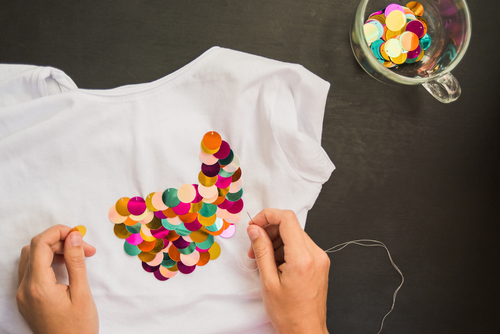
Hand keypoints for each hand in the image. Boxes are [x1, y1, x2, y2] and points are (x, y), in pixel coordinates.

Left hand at [16, 225, 98, 333]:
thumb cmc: (78, 327)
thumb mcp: (82, 293)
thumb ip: (76, 262)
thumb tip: (73, 236)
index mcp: (38, 286)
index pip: (40, 244)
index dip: (59, 232)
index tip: (79, 234)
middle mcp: (24, 288)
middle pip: (35, 248)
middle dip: (60, 241)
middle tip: (85, 248)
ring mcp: (22, 294)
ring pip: (31, 257)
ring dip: (53, 250)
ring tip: (77, 256)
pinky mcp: (26, 298)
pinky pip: (31, 270)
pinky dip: (47, 261)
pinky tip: (65, 266)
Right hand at [247, 209, 329, 333]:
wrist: (306, 331)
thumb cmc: (289, 314)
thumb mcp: (268, 281)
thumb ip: (262, 250)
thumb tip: (255, 230)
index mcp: (303, 258)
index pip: (287, 219)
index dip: (267, 216)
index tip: (254, 225)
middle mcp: (316, 254)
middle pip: (290, 225)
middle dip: (268, 231)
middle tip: (254, 247)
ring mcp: (320, 258)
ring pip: (294, 235)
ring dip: (275, 241)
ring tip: (262, 260)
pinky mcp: (319, 263)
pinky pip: (300, 245)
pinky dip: (284, 249)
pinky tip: (274, 264)